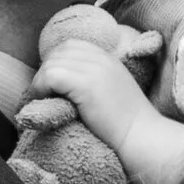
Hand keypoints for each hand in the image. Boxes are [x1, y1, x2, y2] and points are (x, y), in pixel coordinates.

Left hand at [29, 37, 152, 159]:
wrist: (144, 138)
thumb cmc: (129, 125)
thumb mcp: (114, 91)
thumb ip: (96, 80)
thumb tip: (66, 83)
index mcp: (108, 58)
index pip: (72, 46)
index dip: (57, 61)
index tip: (52, 83)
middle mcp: (101, 59)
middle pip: (59, 52)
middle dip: (46, 70)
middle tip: (41, 93)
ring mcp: (95, 70)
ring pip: (51, 64)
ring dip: (41, 81)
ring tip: (40, 99)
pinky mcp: (86, 85)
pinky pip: (51, 76)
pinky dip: (41, 88)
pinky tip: (44, 102)